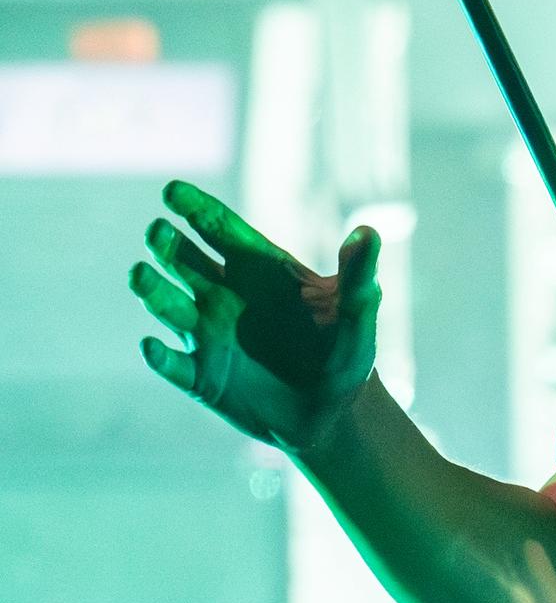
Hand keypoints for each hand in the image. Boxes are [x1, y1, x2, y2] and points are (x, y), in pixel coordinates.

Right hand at [129, 181, 380, 451]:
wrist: (335, 412)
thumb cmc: (345, 353)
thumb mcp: (356, 312)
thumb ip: (358, 274)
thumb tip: (367, 232)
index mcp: (257, 268)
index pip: (219, 228)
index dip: (196, 208)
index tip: (172, 191)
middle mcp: (224, 294)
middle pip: (184, 260)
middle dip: (168, 245)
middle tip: (159, 233)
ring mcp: (208, 335)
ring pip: (169, 305)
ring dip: (154, 291)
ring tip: (141, 276)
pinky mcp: (202, 377)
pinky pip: (173, 365)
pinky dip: (161, 358)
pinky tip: (152, 348)